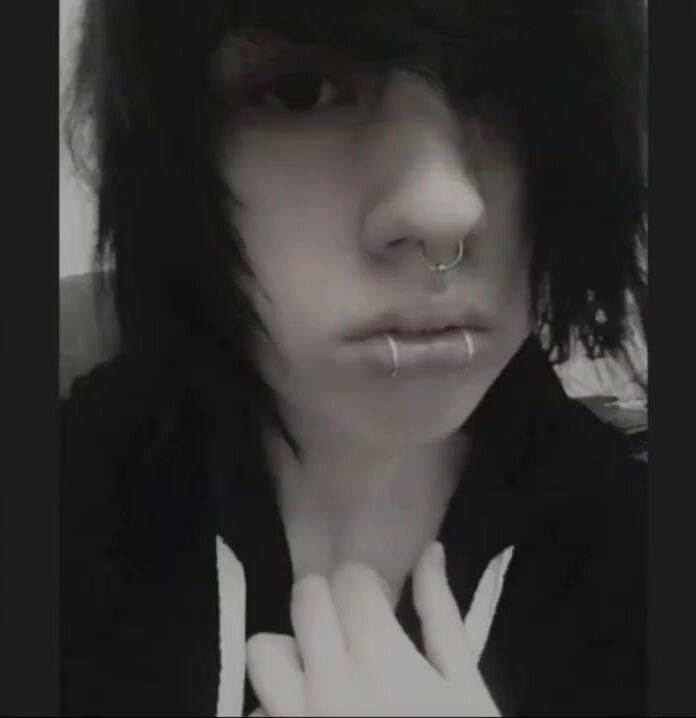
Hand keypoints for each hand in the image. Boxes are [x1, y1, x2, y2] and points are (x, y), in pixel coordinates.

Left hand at [247, 542, 501, 715]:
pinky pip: (255, 713)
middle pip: (305, 598)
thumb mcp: (465, 687)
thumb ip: (441, 613)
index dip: (366, 587)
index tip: (378, 607)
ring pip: (262, 651)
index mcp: (379, 657)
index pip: (348, 579)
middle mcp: (325, 682)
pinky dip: (276, 711)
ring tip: (320, 677)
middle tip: (352, 635)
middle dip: (329, 606)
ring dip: (291, 655)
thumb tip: (430, 550)